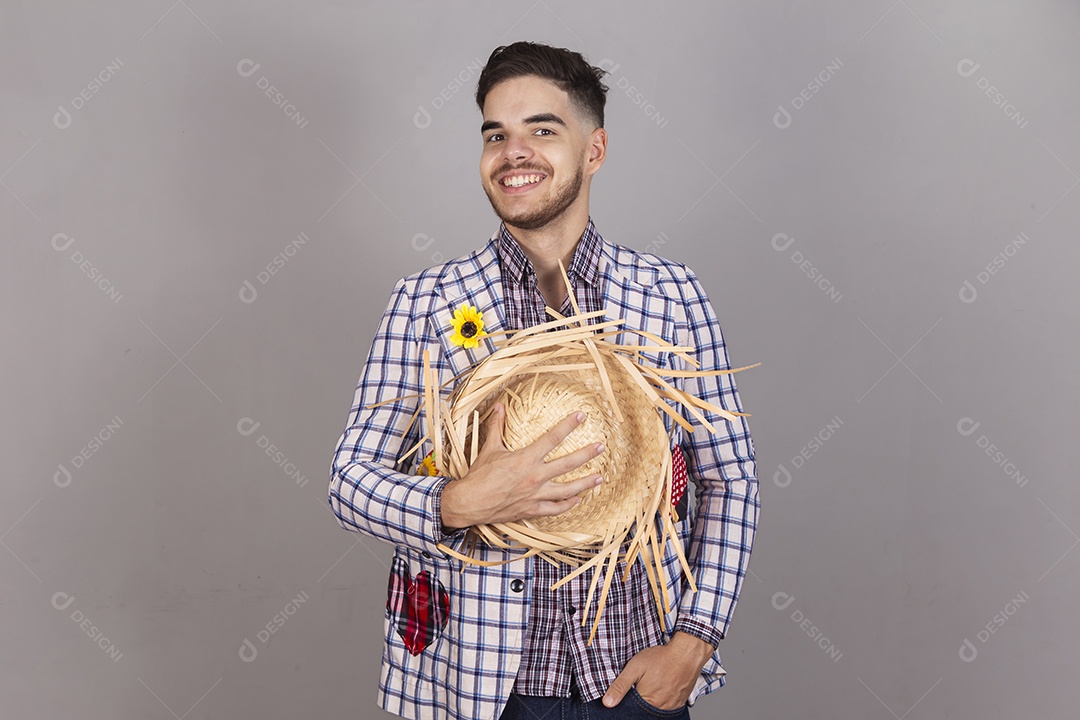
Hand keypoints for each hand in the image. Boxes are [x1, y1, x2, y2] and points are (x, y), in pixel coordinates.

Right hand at [440, 402, 604, 528]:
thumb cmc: (479, 476)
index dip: (569, 425)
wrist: (470, 502)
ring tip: (600, 477)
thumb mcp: (489, 448)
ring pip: (568, 489)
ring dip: (586, 483)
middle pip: (568, 464)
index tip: (581, 416)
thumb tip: (500, 405)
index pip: (553, 438)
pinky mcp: (533, 510)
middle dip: (587, 454)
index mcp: (526, 458)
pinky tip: (578, 498)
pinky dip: (569, 504)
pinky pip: (556, 508)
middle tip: (601, 447)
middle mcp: (535, 476)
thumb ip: (497, 426)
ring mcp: (536, 495)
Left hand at [602, 632, 713, 710]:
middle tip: (642, 685)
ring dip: (651, 701)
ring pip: (655, 710)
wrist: (686, 653)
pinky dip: (662, 701)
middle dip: (639, 701)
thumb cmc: (661, 658)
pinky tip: (660, 689)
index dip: (627, 702)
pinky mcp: (679, 702)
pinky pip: (667, 707)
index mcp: (646, 701)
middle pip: (644, 710)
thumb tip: (607, 703)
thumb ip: (620, 686)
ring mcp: (671, 706)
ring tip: (651, 686)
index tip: (629, 693)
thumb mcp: (635, 667)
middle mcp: (660, 707)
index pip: (631, 710)